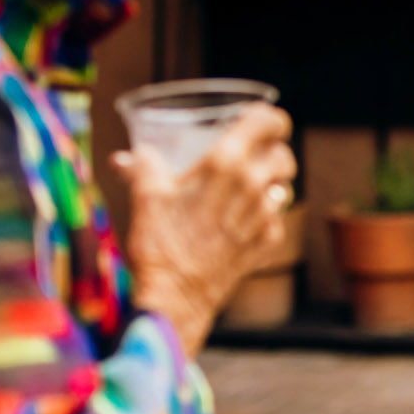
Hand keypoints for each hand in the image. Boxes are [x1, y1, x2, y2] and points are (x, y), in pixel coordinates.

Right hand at [118, 105, 296, 352]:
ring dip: (271, 184)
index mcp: (226, 162)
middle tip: (254, 156)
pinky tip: (242, 222)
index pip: (269, 121)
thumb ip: (143, 166)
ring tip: (247, 188)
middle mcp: (254, 184)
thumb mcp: (146, 195)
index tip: (262, 120)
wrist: (176, 294)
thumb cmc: (158, 241)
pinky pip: (277, 219)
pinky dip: (265, 217)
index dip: (270, 118)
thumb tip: (129, 156)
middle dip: (272, 152)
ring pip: (284, 187)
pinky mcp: (270, 241)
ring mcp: (266, 215)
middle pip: (284, 155)